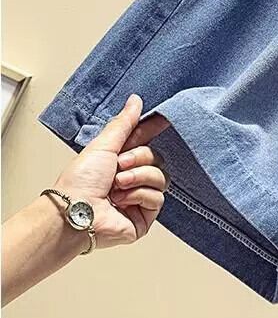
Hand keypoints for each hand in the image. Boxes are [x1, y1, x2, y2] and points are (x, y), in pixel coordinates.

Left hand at [53, 94, 171, 248]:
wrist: (75, 213)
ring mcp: (138, 198)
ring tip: (118, 185)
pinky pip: (157, 197)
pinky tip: (122, 201)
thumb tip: (135, 100)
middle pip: (156, 158)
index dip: (152, 130)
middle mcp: (130, 178)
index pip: (144, 141)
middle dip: (139, 158)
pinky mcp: (144, 216)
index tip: (162, 120)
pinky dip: (139, 195)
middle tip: (120, 165)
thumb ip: (123, 123)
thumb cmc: (80, 182)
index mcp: (118, 160)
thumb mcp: (103, 145)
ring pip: (160, 177)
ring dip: (138, 177)